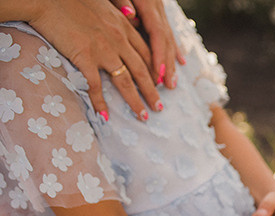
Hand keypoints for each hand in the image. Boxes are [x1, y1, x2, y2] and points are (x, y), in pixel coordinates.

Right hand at [24, 0, 180, 119]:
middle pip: (141, 71)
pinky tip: (105, 116)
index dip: (155, 70)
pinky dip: (101, 103)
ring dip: (135, 102)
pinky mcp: (85, 57)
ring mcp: (103, 50)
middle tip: (159, 107)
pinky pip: (96, 85)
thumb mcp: (103, 4)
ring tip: (143, 116)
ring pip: (125, 82)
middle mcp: (118, 39)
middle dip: (152, 92)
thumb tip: (132, 17)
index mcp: (123, 26)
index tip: (160, 83)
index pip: (146, 53)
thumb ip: (119, 14)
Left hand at [126, 0, 183, 87]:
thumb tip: (131, 14)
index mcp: (148, 1)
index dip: (159, 56)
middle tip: (167, 86)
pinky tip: (179, 60)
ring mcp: (158, 7)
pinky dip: (172, 48)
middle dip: (167, 64)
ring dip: (171, 61)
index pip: (157, 33)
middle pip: (166, 39)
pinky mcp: (155, 8)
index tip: (158, 75)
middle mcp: (156, 6)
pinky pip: (166, 32)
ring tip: (171, 81)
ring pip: (168, 37)